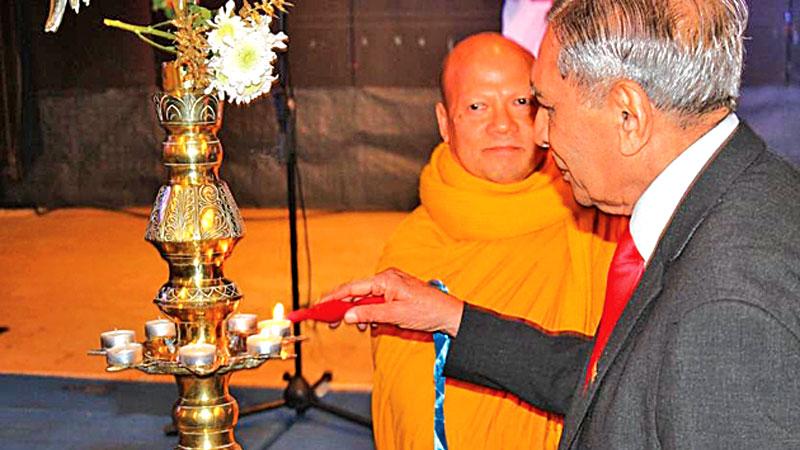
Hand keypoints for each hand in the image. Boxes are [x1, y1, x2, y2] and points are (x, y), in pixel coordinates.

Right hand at [320, 268, 464, 335]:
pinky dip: (371, 315)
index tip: (318, 305)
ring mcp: (391, 287)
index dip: (333, 297)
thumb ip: (370, 314)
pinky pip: (376, 304)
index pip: (352, 287)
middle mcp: (386, 280)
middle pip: (356, 293)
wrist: (450, 315)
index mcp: (385, 279)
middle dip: (343, 308)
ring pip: (365, 300)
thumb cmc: (428, 311)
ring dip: (359, 314)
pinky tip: (372, 325)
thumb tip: (348, 315)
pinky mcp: (395, 296)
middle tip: (331, 323)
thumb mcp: (396, 315)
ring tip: (359, 328)